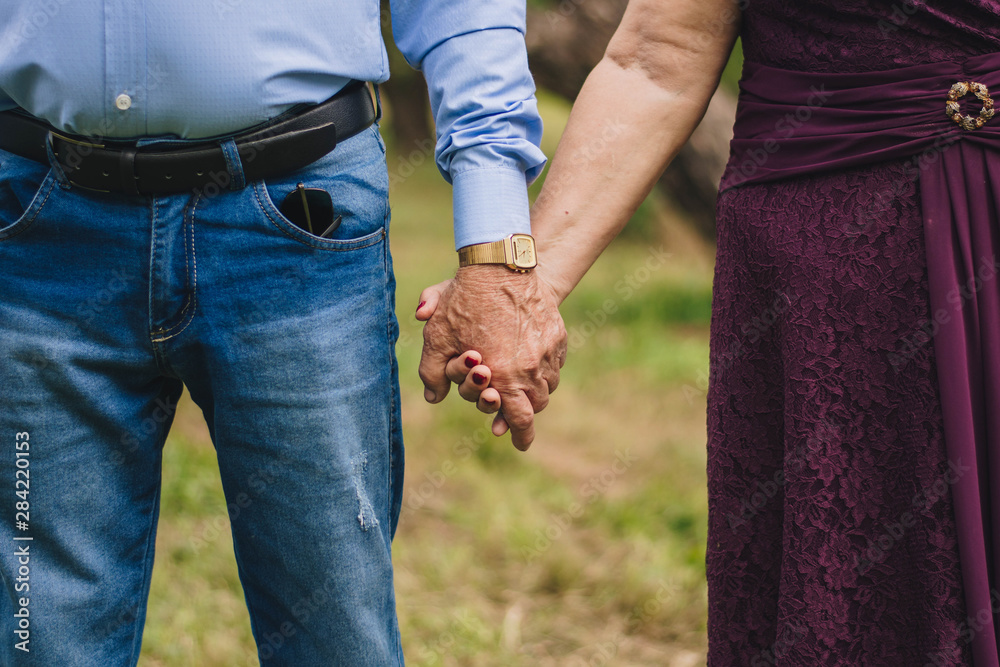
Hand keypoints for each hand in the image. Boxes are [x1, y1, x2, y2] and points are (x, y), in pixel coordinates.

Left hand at [416, 266, 567, 449]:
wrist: (500, 265)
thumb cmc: (464, 301)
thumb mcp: (437, 337)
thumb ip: (432, 373)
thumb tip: (434, 398)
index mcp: (503, 376)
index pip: (519, 419)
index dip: (521, 437)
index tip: (520, 444)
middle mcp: (530, 369)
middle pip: (536, 406)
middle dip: (524, 413)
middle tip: (515, 415)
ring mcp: (548, 351)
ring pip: (548, 385)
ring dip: (535, 392)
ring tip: (521, 388)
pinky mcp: (557, 334)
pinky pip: (555, 363)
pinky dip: (545, 369)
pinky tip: (531, 362)